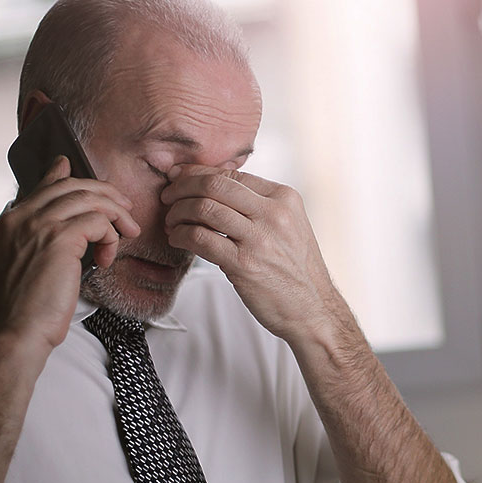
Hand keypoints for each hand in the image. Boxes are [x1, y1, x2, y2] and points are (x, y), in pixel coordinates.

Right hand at [0, 156, 139, 353]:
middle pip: (67, 186)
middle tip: (123, 205)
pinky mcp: (58, 238)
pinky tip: (108, 257)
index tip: (69, 165)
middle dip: (101, 192)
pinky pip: (97, 222)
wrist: (16, 333)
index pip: (38, 189)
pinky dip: (110, 237)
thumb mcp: (20, 270)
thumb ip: (30, 245)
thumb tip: (59, 233)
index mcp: (4, 226)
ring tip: (128, 230)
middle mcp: (16, 219)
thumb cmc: (24, 312)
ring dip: (114, 213)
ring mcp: (36, 225)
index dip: (58, 175)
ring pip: (86, 199)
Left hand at [161, 166, 342, 341]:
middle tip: (168, 197)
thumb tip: (215, 188)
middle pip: (214, 184)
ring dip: (178, 213)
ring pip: (204, 208)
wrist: (313, 310)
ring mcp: (260, 239)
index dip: (197, 172)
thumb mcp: (289, 226)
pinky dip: (181, 235)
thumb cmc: (296, 271)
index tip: (178, 177)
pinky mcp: (244, 264)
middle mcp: (274, 214)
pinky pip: (200, 238)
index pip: (232, 174)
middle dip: (182, 187)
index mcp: (285, 198)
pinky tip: (178, 240)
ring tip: (171, 222)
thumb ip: (260, 206)